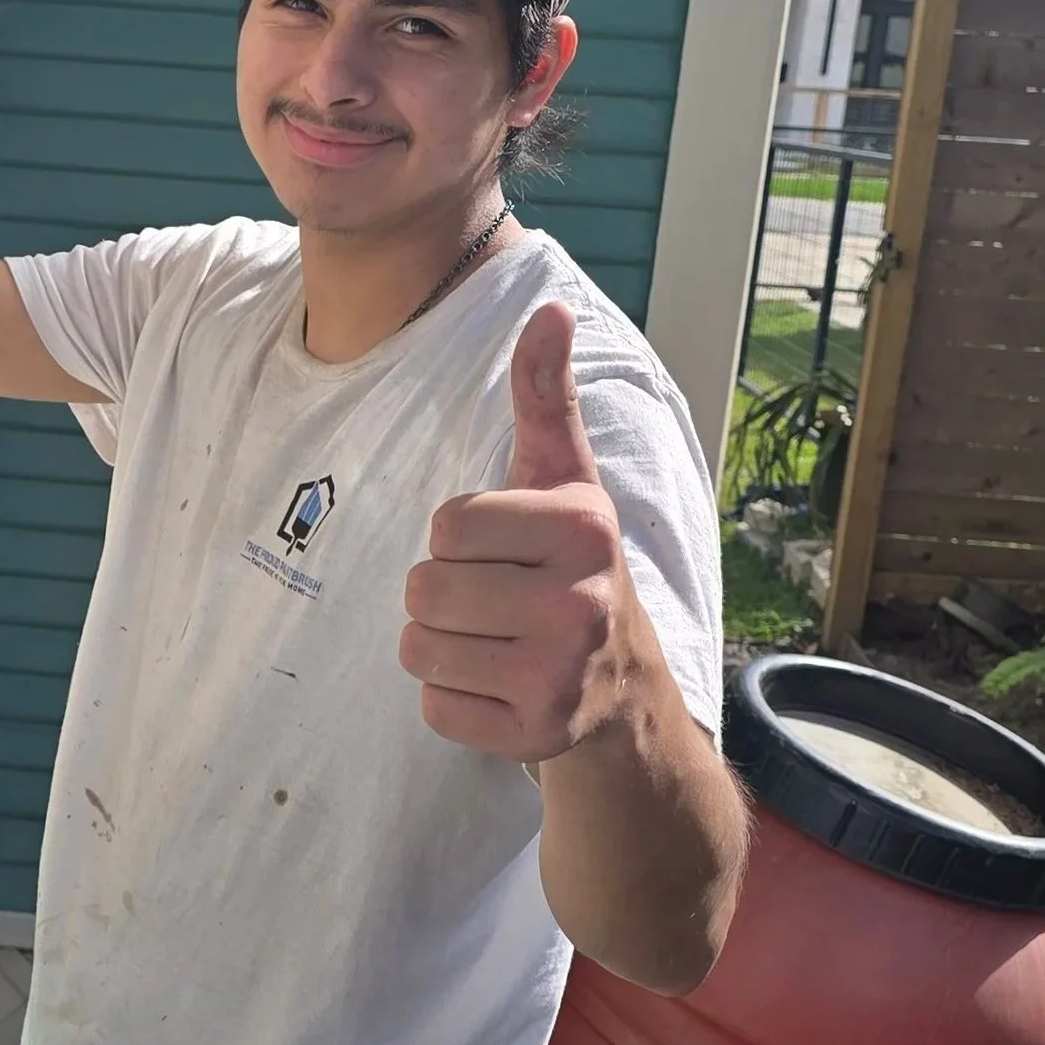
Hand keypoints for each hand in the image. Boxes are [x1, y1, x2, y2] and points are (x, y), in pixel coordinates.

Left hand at [399, 302, 654, 759]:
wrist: (624, 691)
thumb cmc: (572, 566)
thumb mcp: (564, 478)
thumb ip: (545, 395)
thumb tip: (548, 308)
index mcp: (582, 529)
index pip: (447, 525)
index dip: (461, 538)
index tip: (504, 550)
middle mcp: (579, 604)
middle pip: (425, 588)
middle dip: (444, 593)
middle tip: (495, 602)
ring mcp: (559, 677)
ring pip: (420, 648)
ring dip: (441, 646)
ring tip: (494, 642)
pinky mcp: (535, 735)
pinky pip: (434, 707)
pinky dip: (452, 700)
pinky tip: (497, 686)